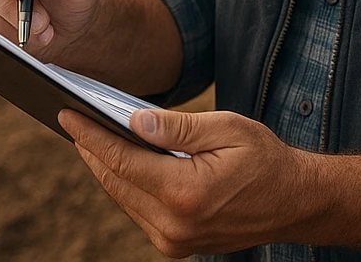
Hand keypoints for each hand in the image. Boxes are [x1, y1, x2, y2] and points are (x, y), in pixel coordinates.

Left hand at [58, 107, 317, 257]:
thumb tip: (133, 120)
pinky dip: (125, 184)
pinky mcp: (177, 245)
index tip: (66, 115)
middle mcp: (174, 225)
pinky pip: (138, 210)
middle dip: (91, 149)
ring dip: (105, 168)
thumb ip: (177, 127)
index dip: (90, 136)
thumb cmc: (264, 158)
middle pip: (116, 182)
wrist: (295, 202)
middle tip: (70, 120)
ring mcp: (174, 241)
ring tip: (88, 136)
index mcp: (185, 193)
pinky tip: (119, 161)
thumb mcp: (227, 128)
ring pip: (124, 198)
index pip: (122, 161)